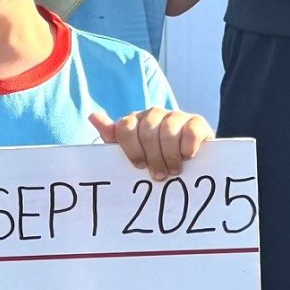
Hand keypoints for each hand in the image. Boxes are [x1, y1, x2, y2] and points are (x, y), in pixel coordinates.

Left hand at [91, 107, 211, 178]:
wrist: (188, 161)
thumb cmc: (154, 159)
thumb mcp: (132, 152)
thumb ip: (112, 137)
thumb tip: (93, 116)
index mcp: (135, 120)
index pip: (125, 127)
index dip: (132, 149)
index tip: (139, 166)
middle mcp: (154, 114)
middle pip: (147, 132)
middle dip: (153, 157)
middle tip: (159, 176)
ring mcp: (176, 115)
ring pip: (167, 131)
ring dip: (170, 156)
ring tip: (174, 171)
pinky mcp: (196, 122)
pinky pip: (190, 131)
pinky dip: (187, 147)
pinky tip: (187, 157)